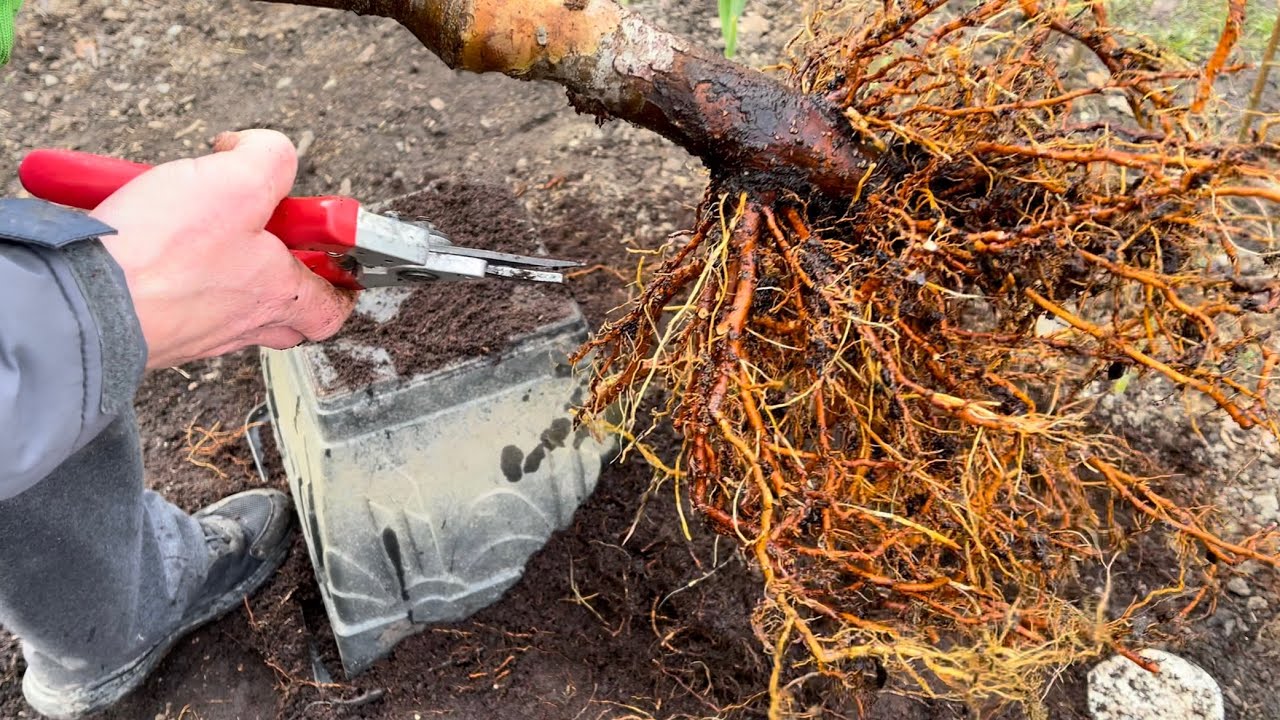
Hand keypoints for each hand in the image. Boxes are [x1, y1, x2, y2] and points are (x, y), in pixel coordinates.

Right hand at [90, 129, 356, 368]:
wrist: (80, 303)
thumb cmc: (162, 256)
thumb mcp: (238, 181)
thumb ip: (270, 158)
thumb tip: (259, 149)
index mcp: (277, 295)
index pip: (329, 309)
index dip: (339, 283)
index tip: (333, 258)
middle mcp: (239, 323)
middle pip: (279, 312)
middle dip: (277, 275)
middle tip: (261, 237)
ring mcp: (192, 331)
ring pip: (223, 306)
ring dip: (216, 267)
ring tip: (190, 225)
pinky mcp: (146, 328)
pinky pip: (170, 301)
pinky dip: (163, 269)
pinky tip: (143, 237)